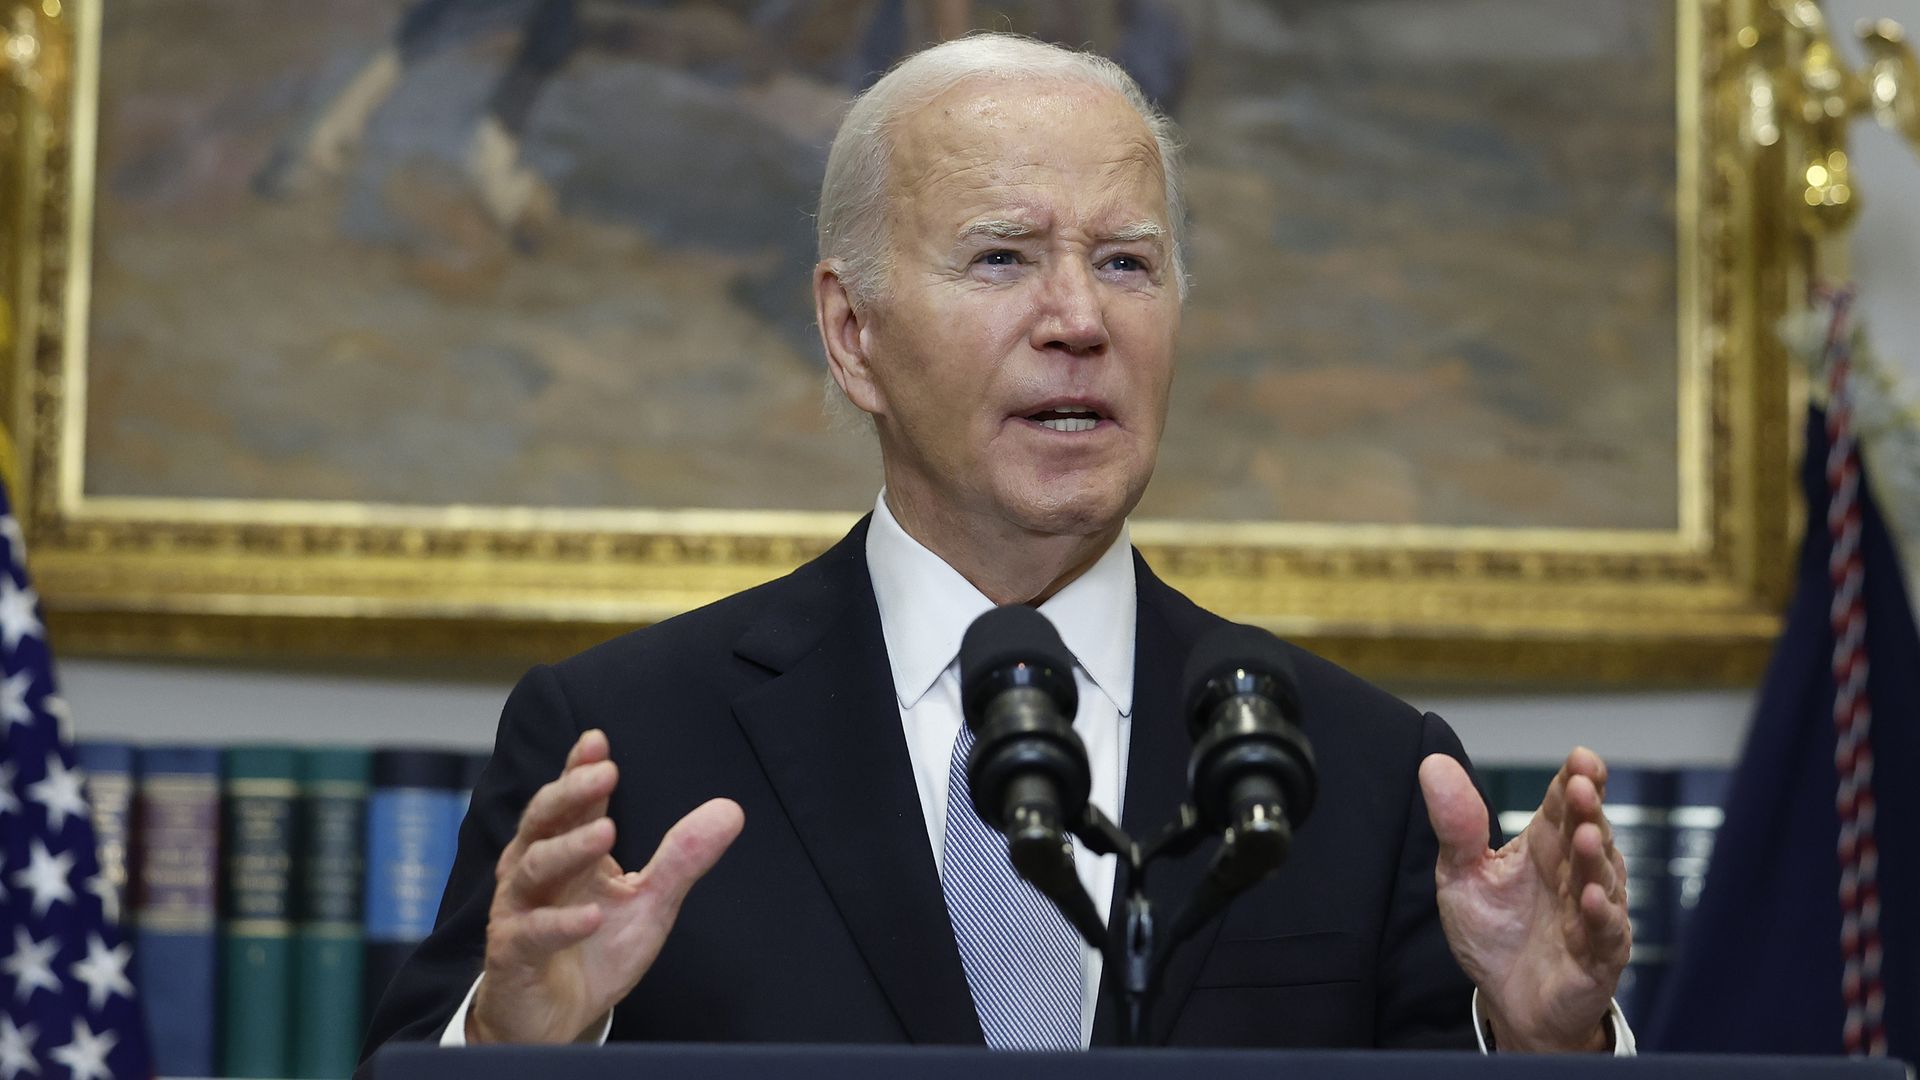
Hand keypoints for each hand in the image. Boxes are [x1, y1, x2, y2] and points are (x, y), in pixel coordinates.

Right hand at [468, 729, 744, 1042]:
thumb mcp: (649, 902)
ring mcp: (519, 911)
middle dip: (572, 794)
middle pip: (543, 821)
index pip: (570, 801)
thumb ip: (682, 858)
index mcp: (566, 850)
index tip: (598, 740)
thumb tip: (731, 810)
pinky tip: (591, 915)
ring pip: (533, 868)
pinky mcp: (513, 955)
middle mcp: (534, 871)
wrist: (554, 1020)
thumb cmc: (594, 950)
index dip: (578, 769)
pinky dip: (561, 923)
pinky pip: (532, 933)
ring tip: (606, 832)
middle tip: (606, 773)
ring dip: (569, 848)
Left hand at [1418, 747, 1628, 1051]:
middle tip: (1582, 785)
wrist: (1506, 1000)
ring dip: (1594, 857)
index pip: (1563, 804)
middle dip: (1588, 809)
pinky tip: (1592, 898)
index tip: (1580, 758)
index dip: (1575, 779)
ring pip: (1602, 878)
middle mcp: (1575, 872)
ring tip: (1585, 836)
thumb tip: (1432, 763)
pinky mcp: (1599, 955)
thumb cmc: (1493, 931)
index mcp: (1545, 846)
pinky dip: (1602, 915)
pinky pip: (1606, 932)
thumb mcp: (1462, 875)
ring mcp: (1592, 912)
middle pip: (1588, 832)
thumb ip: (1455, 825)